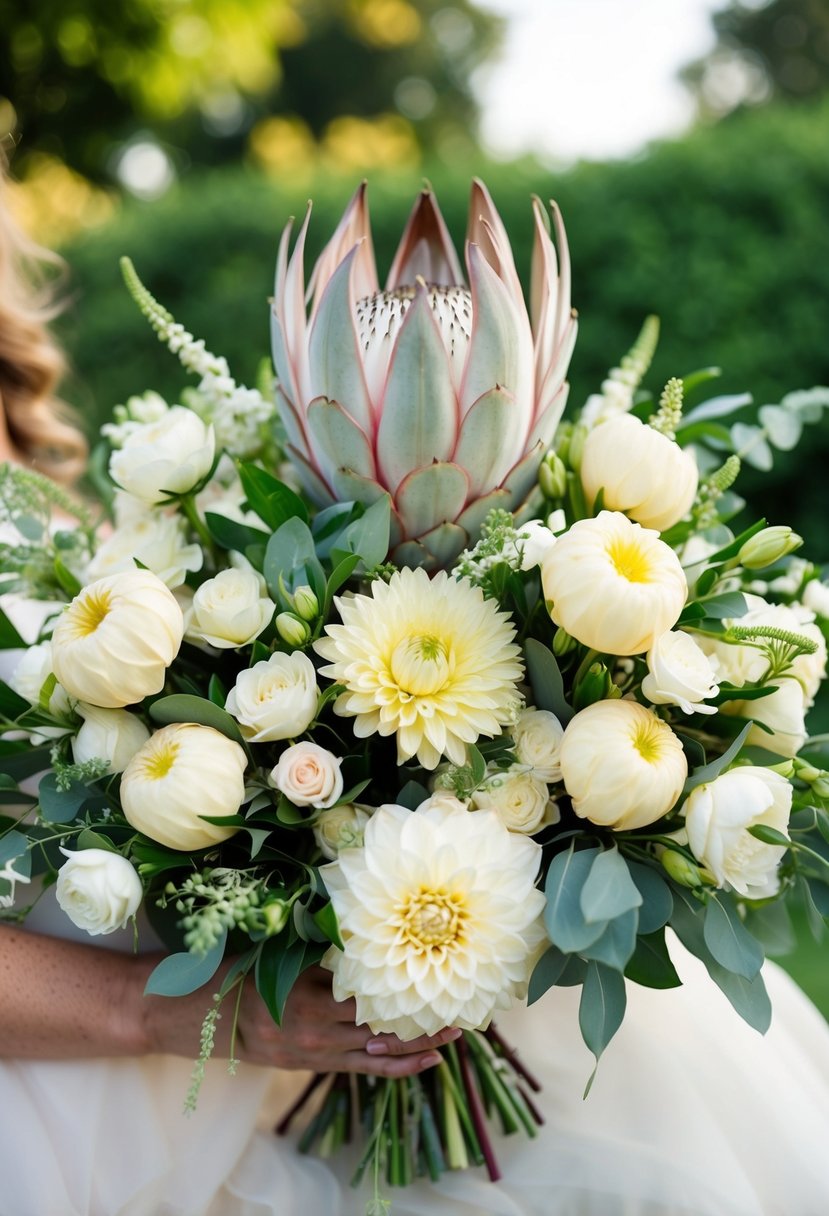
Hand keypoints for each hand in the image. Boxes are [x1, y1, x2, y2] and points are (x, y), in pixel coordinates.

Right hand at [139, 961, 458, 1076]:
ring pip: (377, 1047)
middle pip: (380, 1019)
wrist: (188, 1016)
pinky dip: (397, 1065)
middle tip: (463, 1002)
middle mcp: (313, 1022)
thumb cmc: (230, 970)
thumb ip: (314, 942)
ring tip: (456, 1031)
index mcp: (303, 987)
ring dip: (419, 1040)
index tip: (439, 962)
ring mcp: (313, 1048)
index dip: (405, 975)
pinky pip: (363, 1068)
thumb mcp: (271, 947)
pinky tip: (427, 1061)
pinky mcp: (311, 1063)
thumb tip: (361, 920)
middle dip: (423, 1013)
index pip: (365, 984)